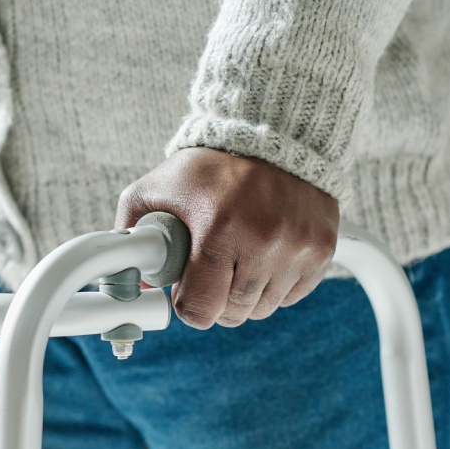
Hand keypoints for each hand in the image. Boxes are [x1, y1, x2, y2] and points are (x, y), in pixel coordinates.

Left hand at [116, 147, 338, 328]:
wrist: (274, 134)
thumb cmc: (211, 165)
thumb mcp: (157, 188)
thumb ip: (132, 232)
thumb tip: (127, 280)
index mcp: (218, 230)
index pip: (200, 309)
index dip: (188, 306)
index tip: (187, 291)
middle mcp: (263, 242)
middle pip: (234, 314)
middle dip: (217, 300)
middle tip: (211, 271)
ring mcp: (297, 248)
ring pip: (263, 308)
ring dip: (247, 293)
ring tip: (239, 256)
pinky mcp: (322, 250)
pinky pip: (293, 295)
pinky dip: (276, 283)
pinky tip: (266, 252)